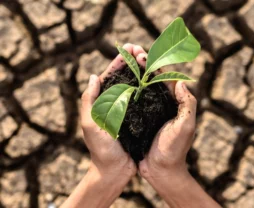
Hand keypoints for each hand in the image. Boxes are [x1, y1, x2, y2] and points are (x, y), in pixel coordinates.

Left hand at [80, 44, 144, 178]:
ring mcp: (127, 110)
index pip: (109, 76)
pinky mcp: (139, 118)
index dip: (119, 61)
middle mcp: (115, 103)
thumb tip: (94, 76)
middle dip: (132, 62)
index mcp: (101, 102)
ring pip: (135, 86)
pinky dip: (149, 88)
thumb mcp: (91, 125)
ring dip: (141, 72)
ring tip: (150, 59)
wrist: (115, 170)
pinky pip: (144, 99)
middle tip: (141, 49)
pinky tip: (156, 80)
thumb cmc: (101, 150)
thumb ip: (89, 101)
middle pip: (124, 78)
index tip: (128, 48)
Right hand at [135, 55, 196, 178]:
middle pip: (152, 79)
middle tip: (130, 50)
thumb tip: (182, 81)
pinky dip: (127, 90)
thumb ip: (188, 104)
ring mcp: (150, 111)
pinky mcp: (140, 120)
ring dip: (134, 73)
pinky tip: (118, 83)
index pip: (164, 78)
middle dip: (142, 64)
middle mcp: (163, 104)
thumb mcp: (185, 127)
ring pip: (142, 87)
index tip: (141, 53)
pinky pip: (133, 101)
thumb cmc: (174, 150)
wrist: (161, 171)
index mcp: (174, 103)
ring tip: (123, 61)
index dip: (153, 64)